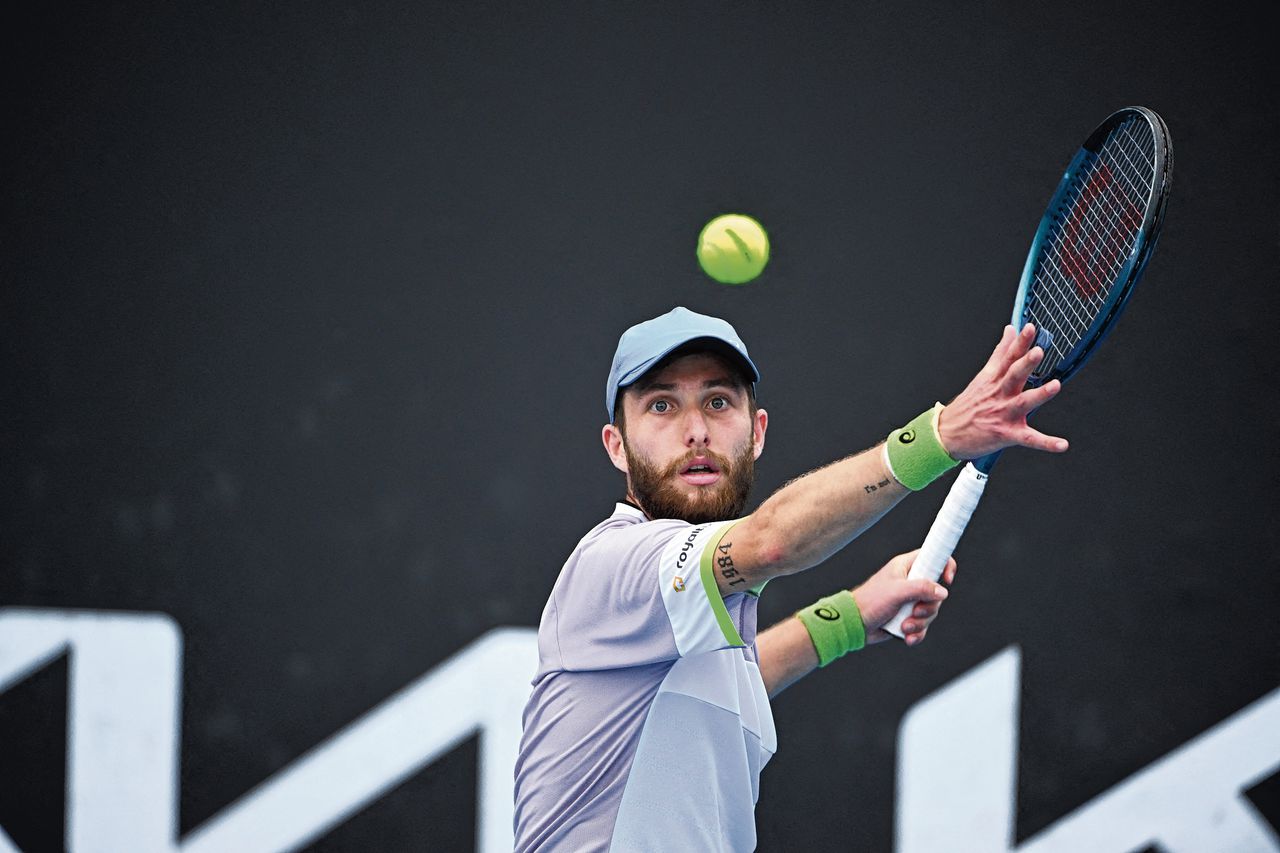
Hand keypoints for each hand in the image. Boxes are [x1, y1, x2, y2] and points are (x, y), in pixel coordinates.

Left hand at [851, 550, 956, 646]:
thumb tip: (942, 592)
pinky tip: (907, 637)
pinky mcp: (907, 617)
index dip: (944, 565)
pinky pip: (923, 625)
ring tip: (905, 626)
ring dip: (920, 622)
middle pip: (936, 591)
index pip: (932, 557)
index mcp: (906, 567)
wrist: (854, 624)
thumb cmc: (870, 601)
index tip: (947, 580)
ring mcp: (909, 600)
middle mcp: (910, 582)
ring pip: (930, 611)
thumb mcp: (897, 591)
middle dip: (928, 607)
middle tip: (915, 611)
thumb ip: (921, 588)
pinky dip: (917, 633)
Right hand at [937, 323, 1069, 459]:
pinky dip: (1046, 443)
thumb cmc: (968, 406)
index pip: (1008, 357)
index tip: (1030, 329)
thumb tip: (1011, 330)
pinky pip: (1029, 439)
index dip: (1020, 342)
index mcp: (994, 380)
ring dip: (1039, 395)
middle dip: (1025, 364)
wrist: (946, 434)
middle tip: (1038, 352)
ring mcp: (1002, 414)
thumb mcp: (983, 376)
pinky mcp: (1006, 434)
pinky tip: (1062, 444)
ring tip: (1055, 386)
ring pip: (1022, 403)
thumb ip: (1001, 353)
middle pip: (1013, 376)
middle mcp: (999, 395)